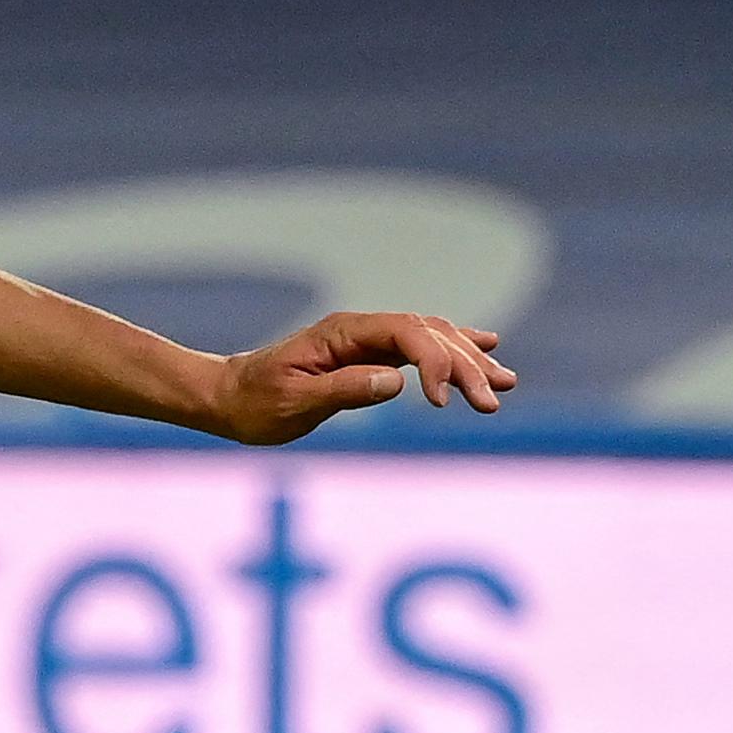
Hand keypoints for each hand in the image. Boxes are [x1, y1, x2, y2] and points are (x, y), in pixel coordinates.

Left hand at [208, 310, 514, 444]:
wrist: (227, 397)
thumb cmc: (254, 403)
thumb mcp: (292, 402)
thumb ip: (343, 390)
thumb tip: (395, 380)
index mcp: (341, 333)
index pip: (405, 335)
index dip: (433, 362)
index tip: (442, 402)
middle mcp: (359, 329)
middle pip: (428, 334)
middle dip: (464, 365)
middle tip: (492, 402)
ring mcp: (366, 339)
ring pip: (431, 338)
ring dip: (469, 359)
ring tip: (506, 383)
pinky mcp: (369, 354)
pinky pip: (421, 346)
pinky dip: (454, 350)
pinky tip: (486, 347)